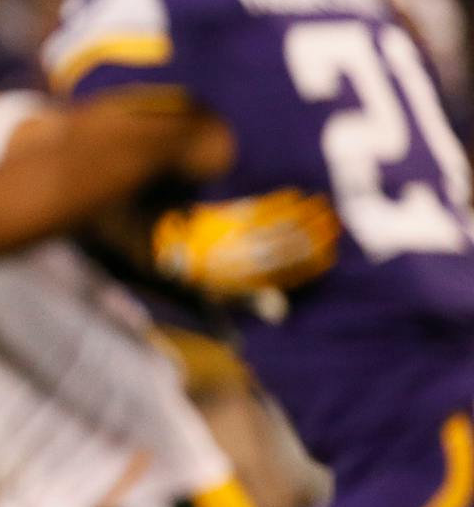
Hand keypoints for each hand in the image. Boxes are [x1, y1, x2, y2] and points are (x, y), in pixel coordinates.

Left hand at [152, 189, 339, 297]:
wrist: (174, 253)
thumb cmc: (205, 275)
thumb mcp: (226, 296)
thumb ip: (255, 302)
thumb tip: (280, 311)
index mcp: (248, 281)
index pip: (288, 273)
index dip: (313, 264)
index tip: (330, 255)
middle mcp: (246, 259)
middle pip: (289, 246)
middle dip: (315, 234)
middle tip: (333, 224)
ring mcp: (238, 238)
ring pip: (279, 224)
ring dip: (304, 213)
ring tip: (321, 204)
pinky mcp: (229, 219)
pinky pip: (260, 208)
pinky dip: (280, 200)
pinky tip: (294, 194)